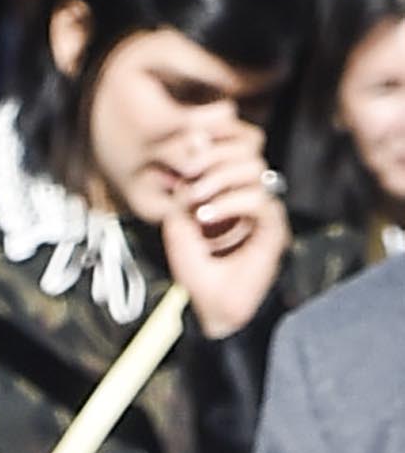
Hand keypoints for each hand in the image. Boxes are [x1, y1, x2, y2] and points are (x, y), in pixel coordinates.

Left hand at [160, 126, 288, 338]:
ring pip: (256, 170)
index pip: (236, 148)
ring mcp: (266, 210)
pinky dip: (231, 202)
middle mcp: (253, 195)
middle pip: (248, 150)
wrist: (213, 309)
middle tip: (188, 175)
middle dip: (214, 156)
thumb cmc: (199, 273)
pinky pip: (261, 200)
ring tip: (196, 201)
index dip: (215, 142)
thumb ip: (183, 192)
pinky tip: (207, 216)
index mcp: (234, 190)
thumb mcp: (179, 225)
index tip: (187, 153)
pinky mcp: (274, 228)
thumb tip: (191, 155)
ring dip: (220, 179)